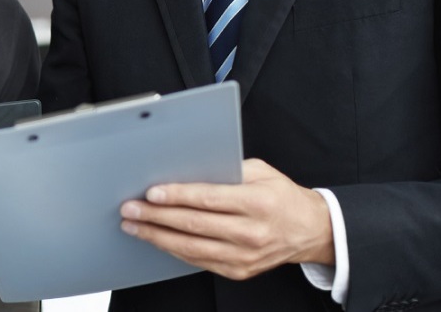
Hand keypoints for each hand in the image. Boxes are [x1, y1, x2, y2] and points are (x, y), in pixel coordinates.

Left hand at [118, 158, 333, 280]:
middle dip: (156, 217)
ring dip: (158, 237)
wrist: (310, 231)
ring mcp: (245, 256)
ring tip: (134, 227)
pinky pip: (199, 261)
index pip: (209, 199)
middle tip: (130, 209)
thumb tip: (185, 169)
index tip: (151, 193)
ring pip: (192, 248)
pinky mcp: (239, 271)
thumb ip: (226, 170)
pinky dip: (174, 250)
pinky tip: (158, 240)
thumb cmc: (281, 196)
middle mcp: (251, 232)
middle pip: (194, 225)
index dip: (177, 197)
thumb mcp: (261, 172)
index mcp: (258, 203)